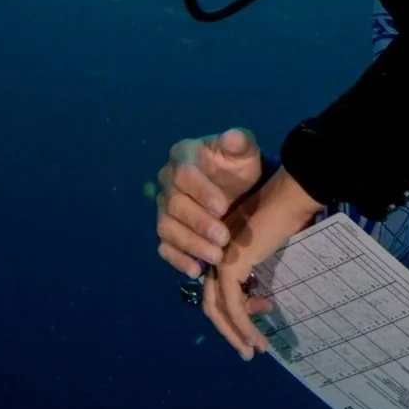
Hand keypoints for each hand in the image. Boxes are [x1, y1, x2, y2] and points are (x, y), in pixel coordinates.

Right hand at [154, 128, 265, 278]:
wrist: (236, 187)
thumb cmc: (237, 166)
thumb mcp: (244, 151)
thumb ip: (240, 143)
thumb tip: (232, 137)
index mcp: (182, 156)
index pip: (184, 175)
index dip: (201, 192)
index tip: (223, 208)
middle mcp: (167, 182)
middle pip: (174, 205)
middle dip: (199, 223)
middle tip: (223, 238)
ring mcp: (164, 208)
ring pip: (166, 228)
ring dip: (190, 244)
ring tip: (216, 257)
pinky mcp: (168, 230)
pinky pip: (164, 246)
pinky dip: (177, 260)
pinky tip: (196, 270)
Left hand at [201, 166, 323, 360]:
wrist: (289, 197)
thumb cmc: (287, 216)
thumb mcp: (271, 249)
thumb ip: (261, 272)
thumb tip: (263, 300)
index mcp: (222, 252)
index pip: (220, 291)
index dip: (238, 311)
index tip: (265, 314)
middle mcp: (216, 258)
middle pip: (213, 305)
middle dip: (230, 331)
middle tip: (248, 350)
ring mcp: (220, 262)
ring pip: (219, 310)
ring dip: (236, 334)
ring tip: (255, 350)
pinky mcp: (230, 267)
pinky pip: (232, 306)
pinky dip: (243, 326)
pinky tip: (256, 340)